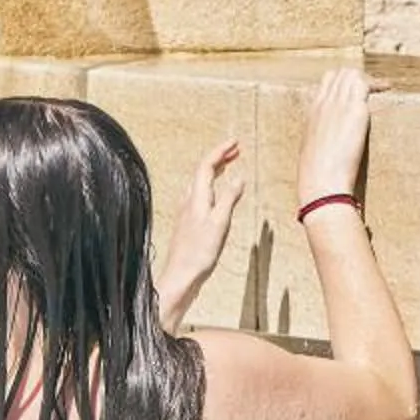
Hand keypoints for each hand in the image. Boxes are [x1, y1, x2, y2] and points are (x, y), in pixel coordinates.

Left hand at [158, 140, 243, 326]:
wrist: (180, 276)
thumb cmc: (199, 253)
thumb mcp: (220, 223)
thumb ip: (229, 198)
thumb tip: (239, 177)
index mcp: (196, 197)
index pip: (207, 165)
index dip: (220, 151)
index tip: (235, 142)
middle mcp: (188, 201)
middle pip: (203, 171)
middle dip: (219, 157)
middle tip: (236, 150)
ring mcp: (187, 212)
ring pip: (201, 182)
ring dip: (215, 170)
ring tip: (229, 165)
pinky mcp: (188, 223)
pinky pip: (200, 194)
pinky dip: (212, 186)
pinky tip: (217, 194)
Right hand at [296, 66, 373, 210]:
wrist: (321, 184)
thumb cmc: (317, 178)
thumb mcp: (314, 154)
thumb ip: (323, 142)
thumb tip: (331, 148)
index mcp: (312, 114)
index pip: (326, 82)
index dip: (342, 82)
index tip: (355, 91)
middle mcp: (324, 104)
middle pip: (340, 74)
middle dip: (357, 77)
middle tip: (372, 88)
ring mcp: (338, 105)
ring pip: (351, 75)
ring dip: (367, 79)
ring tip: (382, 87)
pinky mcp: (355, 111)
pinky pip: (365, 85)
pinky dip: (378, 84)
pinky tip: (388, 88)